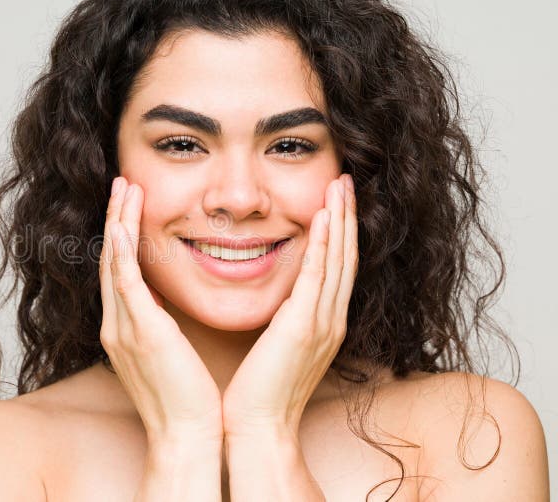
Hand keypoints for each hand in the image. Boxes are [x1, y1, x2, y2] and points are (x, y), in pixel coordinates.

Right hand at [99, 176, 223, 445]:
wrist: (185, 436)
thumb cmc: (185, 400)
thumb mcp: (168, 354)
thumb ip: (159, 325)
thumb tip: (164, 302)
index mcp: (125, 329)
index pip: (119, 272)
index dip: (122, 236)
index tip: (130, 206)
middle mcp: (117, 324)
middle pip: (110, 259)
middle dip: (116, 218)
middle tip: (123, 183)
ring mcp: (124, 327)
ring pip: (114, 261)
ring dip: (119, 221)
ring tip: (125, 186)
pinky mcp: (141, 331)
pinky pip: (125, 280)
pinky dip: (121, 249)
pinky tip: (123, 222)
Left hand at [221, 174, 358, 437]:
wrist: (260, 427)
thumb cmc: (262, 391)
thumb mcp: (279, 346)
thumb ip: (286, 318)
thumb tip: (279, 298)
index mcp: (324, 323)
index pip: (337, 267)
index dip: (340, 232)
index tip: (336, 200)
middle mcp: (331, 319)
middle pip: (345, 256)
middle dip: (347, 216)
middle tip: (346, 180)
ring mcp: (321, 323)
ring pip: (337, 260)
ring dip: (340, 220)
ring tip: (340, 186)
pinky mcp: (303, 327)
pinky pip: (317, 277)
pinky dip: (323, 246)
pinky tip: (322, 218)